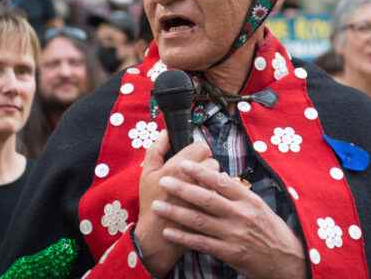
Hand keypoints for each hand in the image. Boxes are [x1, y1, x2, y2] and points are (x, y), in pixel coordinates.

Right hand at [134, 131, 217, 276]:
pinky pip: (224, 197)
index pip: (202, 148)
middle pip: (213, 162)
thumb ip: (156, 150)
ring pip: (220, 179)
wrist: (157, 238)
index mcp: (178, 167)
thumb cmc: (151, 203)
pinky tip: (207, 203)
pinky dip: (219, 198)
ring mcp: (207, 197)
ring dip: (213, 183)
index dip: (198, 152)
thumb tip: (167, 132)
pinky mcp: (214, 211)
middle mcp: (195, 180)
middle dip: (206, 168)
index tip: (193, 160)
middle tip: (195, 177)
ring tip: (201, 190)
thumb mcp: (147, 173)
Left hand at [153, 160, 305, 278]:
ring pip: (199, 221)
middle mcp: (240, 215)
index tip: (182, 163)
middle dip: (182, 189)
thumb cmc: (270, 229)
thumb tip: (219, 176)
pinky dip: (183, 237)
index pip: (220, 181)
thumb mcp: (259, 206)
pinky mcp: (229, 253)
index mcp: (248, 200)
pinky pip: (201, 243)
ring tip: (157, 206)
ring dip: (176, 213)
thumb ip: (238, 192)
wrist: (285, 260)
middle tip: (163, 181)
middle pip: (206, 199)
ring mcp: (234, 234)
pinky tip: (169, 232)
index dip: (200, 172)